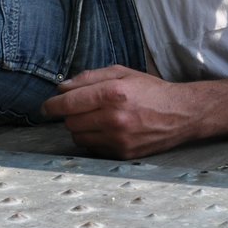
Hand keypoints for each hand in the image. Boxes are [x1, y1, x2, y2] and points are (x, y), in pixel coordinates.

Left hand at [42, 65, 201, 158]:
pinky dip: (94, 139)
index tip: (46, 107)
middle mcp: (114, 118)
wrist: (181, 114)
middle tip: (80, 109)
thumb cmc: (151, 91)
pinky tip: (107, 130)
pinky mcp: (122, 153)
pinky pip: (93, 148)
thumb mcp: (122, 73)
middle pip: (70, 121)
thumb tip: (62, 88)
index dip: (52, 105)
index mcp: (113, 93)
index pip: (68, 103)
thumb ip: (89, 78)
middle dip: (69, 114)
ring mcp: (118, 138)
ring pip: (78, 137)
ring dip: (80, 128)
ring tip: (96, 119)